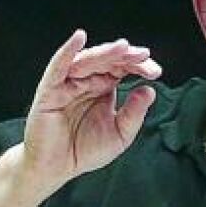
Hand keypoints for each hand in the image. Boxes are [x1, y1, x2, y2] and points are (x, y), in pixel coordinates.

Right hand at [20, 29, 160, 193]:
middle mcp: (86, 81)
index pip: (123, 69)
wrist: (55, 168)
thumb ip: (134, 114)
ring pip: (88, 60)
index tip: (155, 72)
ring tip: (123, 47)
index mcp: (104, 88)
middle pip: (108, 60)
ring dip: (106, 52)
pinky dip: (68, 50)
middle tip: (142, 55)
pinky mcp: (50, 89)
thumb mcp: (119, 135)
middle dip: (126, 56)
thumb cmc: (84, 151)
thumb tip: (149, 90)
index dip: (139, 66)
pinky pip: (59, 65)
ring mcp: (68, 83)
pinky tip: (79, 37)